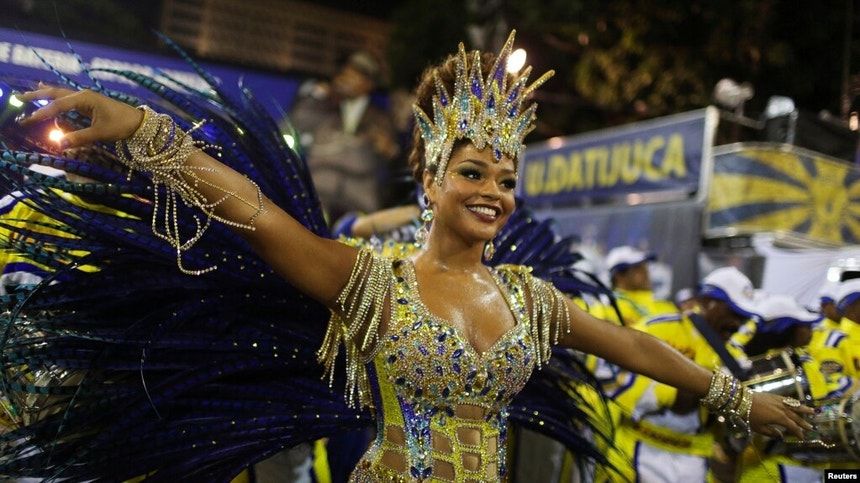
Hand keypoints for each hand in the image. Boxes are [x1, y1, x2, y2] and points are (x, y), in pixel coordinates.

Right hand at [16, 83, 143, 147]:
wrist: (138, 121)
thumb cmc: (121, 125)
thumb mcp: (100, 133)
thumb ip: (79, 138)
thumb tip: (59, 144)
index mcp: (85, 99)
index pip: (58, 105)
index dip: (43, 112)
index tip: (29, 119)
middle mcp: (82, 95)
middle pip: (55, 94)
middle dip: (37, 96)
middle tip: (19, 98)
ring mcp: (85, 98)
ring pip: (60, 94)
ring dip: (44, 95)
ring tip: (27, 95)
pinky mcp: (88, 103)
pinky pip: (66, 99)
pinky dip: (54, 97)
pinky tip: (46, 91)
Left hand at [748, 392, 814, 438]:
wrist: (741, 400)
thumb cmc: (749, 415)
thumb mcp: (759, 428)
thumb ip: (771, 433)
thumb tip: (780, 436)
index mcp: (780, 418)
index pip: (792, 426)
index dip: (798, 432)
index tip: (802, 437)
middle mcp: (782, 409)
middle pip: (796, 417)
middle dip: (804, 423)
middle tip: (812, 428)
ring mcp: (779, 401)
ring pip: (795, 406)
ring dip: (804, 409)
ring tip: (813, 412)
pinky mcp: (775, 396)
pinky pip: (788, 400)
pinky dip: (795, 402)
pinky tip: (798, 404)